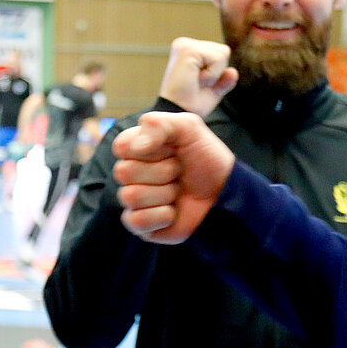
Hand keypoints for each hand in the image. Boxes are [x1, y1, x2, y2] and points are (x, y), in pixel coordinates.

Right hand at [112, 111, 235, 244]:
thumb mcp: (189, 128)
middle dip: (162, 171)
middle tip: (179, 171)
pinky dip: (162, 216)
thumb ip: (158, 124)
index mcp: (137, 148)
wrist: (225, 191)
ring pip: (131, 196)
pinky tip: (174, 211)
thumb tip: (136, 147)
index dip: (148, 148)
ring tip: (178, 191)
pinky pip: (137, 220)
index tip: (172, 149)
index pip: (121, 146)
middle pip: (124, 172)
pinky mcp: (141, 224)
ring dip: (164, 193)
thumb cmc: (206, 159)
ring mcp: (135, 200)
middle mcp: (131, 174)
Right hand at [159, 37, 237, 115]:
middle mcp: (185, 43)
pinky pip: (218, 58)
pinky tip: (195, 79)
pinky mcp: (188, 50)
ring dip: (214, 74)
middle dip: (216, 72)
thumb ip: (224, 81)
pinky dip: (212, 74)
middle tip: (196, 83)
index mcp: (188, 50)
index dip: (216, 73)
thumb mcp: (212, 91)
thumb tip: (233, 71)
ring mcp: (185, 45)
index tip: (197, 83)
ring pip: (223, 53)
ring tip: (195, 81)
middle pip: (223, 51)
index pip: (220, 53)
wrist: (177, 115)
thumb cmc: (190, 104)